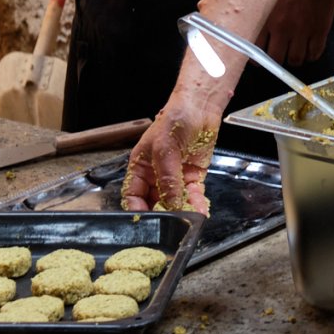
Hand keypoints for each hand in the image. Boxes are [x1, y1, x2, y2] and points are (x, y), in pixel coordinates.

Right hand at [121, 94, 220, 213]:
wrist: (201, 108)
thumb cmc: (175, 119)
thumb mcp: (165, 149)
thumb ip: (167, 179)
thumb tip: (170, 204)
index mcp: (140, 168)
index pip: (133, 196)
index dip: (137, 211)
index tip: (147, 224)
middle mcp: (155, 176)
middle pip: (154, 203)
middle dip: (163, 215)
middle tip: (171, 225)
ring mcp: (174, 178)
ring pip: (175, 202)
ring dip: (182, 212)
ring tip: (189, 220)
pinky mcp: (192, 177)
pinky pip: (192, 196)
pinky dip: (196, 204)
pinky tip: (200, 211)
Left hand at [258, 0, 333, 67]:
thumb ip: (254, 10)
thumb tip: (228, 16)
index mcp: (264, 18)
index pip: (255, 50)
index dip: (258, 58)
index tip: (260, 57)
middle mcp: (281, 27)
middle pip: (276, 59)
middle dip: (277, 60)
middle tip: (280, 53)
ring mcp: (302, 29)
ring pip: (296, 59)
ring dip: (295, 57)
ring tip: (296, 50)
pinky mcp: (320, 28)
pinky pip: (315, 53)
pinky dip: (312, 54)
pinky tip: (310, 46)